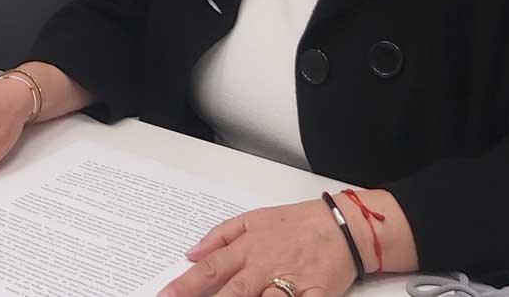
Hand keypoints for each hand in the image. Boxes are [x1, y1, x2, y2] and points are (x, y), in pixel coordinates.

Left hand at [161, 201, 357, 296]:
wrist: (342, 226)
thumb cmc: (297, 223)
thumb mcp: (254, 218)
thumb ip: (220, 235)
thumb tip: (191, 252)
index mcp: (248, 248)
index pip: (210, 269)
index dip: (185, 285)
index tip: (165, 295)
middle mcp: (265, 266)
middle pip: (231, 290)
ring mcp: (289, 281)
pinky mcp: (314, 294)